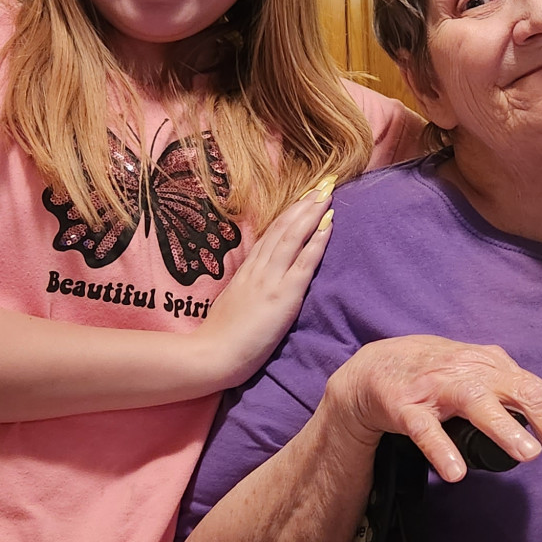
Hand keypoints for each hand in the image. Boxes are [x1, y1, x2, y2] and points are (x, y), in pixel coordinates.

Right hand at [199, 184, 334, 387]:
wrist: (212, 355)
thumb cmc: (220, 339)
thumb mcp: (232, 304)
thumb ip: (246, 290)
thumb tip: (255, 285)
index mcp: (246, 272)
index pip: (270, 236)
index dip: (287, 216)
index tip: (301, 200)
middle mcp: (258, 269)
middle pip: (282, 229)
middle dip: (302, 206)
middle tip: (320, 186)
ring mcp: (270, 279)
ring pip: (292, 237)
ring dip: (311, 214)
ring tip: (326, 195)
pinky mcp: (283, 294)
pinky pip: (304, 261)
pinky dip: (317, 240)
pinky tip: (328, 225)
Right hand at [326, 335, 541, 482]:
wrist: (378, 366)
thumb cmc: (440, 377)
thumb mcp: (480, 378)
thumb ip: (512, 396)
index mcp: (495, 367)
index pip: (539, 394)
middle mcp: (472, 371)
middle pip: (521, 391)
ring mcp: (439, 386)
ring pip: (476, 401)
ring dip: (504, 426)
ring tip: (529, 455)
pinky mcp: (407, 404)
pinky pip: (425, 429)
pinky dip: (441, 450)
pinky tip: (455, 473)